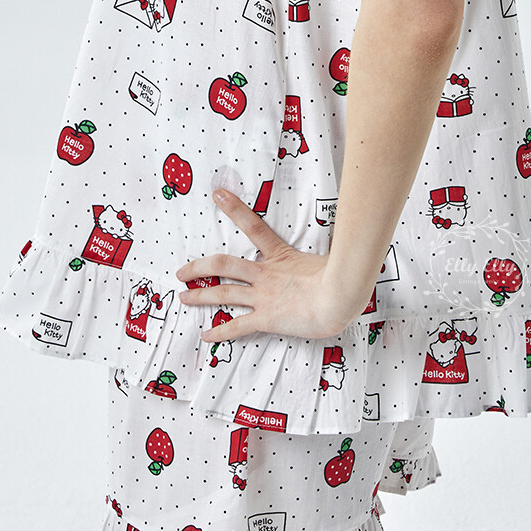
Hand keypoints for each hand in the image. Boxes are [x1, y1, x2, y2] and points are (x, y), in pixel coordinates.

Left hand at [175, 190, 366, 343]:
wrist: (340, 297)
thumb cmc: (341, 276)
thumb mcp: (332, 254)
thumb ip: (330, 244)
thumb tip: (349, 230)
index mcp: (280, 255)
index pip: (253, 225)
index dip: (234, 207)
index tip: (218, 194)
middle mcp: (265, 274)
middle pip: (223, 264)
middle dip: (199, 267)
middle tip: (181, 271)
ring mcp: (264, 296)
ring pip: (223, 293)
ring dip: (201, 296)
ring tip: (183, 297)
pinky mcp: (266, 318)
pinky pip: (237, 326)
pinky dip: (220, 332)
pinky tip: (206, 336)